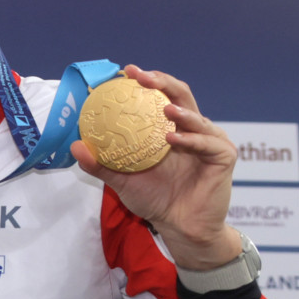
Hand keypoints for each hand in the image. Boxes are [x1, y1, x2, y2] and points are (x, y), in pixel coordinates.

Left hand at [70, 65, 240, 270]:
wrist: (179, 227)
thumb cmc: (153, 200)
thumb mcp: (121, 180)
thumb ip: (100, 164)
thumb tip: (75, 145)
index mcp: (166, 129)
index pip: (158, 96)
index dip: (144, 82)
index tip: (125, 71)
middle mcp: (189, 129)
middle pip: (180, 96)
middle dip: (162, 82)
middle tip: (141, 76)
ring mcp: (208, 141)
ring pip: (196, 117)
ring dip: (180, 110)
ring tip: (163, 107)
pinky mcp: (223, 156)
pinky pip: (208, 143)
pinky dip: (191, 139)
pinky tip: (173, 138)